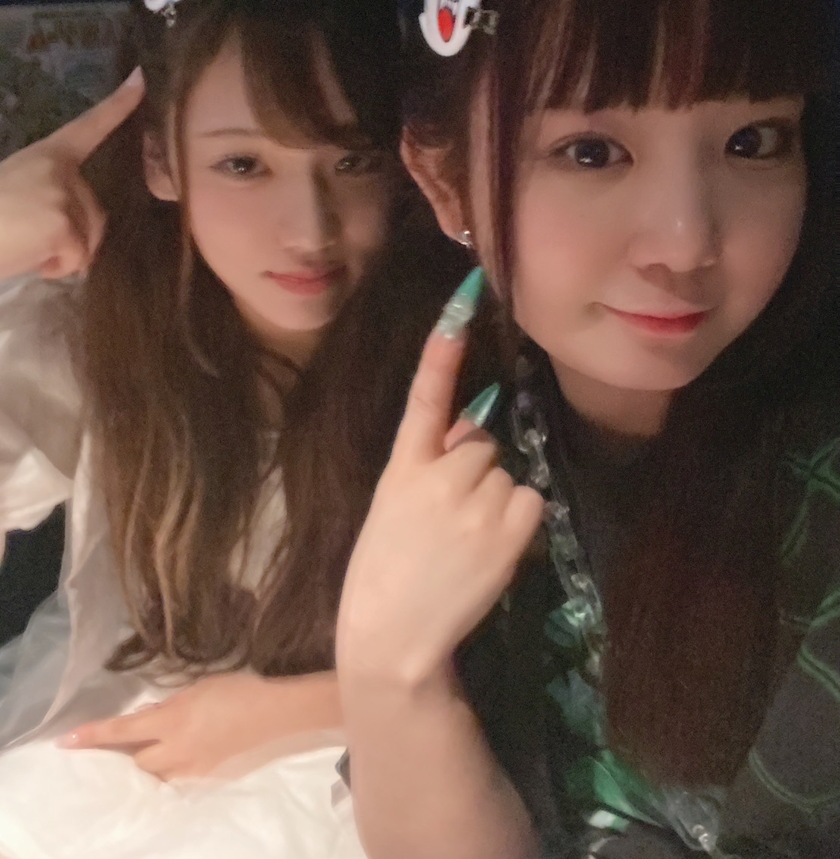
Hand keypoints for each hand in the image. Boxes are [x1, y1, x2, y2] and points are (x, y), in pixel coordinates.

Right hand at [0, 67, 143, 280]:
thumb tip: (71, 224)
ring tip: (25, 245)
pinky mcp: (65, 226)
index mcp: (47, 155)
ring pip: (91, 239)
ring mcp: (65, 196)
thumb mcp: (17, 193)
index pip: (89, 126)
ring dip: (65, 253)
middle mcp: (62, 170)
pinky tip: (30, 259)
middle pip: (96, 213)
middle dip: (72, 236)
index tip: (142, 78)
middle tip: (28, 235)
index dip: (119, 104)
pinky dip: (58, 268)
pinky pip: (79, 258)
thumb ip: (48, 193)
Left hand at [59, 669, 341, 780]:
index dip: (94, 736)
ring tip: (158, 744)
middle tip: (129, 737)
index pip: (123, 731)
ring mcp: (192, 767)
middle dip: (129, 752)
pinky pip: (178, 774)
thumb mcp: (199, 686)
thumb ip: (169, 703)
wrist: (275, 712)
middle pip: (136, 762)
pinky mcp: (206, 774)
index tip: (66, 742)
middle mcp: (176, 749)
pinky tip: (184, 748)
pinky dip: (172, 762)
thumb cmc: (238, 688)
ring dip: (150, 760)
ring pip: (156, 772)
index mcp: (172, 720)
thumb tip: (146, 714)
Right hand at [336, 306, 543, 688]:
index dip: (445, 346)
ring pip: (508, 475)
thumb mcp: (393, 508)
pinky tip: (492, 552)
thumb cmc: (385, 574)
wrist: (392, 638)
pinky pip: (531, 503)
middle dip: (477, 472)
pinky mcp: (505, 530)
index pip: (425, 395)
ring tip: (468, 543)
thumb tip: (474, 433)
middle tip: (454, 519)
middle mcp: (438, 474)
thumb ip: (429, 466)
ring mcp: (472, 501)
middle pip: (483, 443)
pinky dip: (520, 523)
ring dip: (498, 501)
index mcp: (401, 467)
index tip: (467, 295)